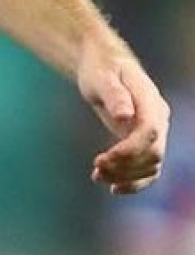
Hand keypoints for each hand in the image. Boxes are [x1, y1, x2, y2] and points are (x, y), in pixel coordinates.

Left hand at [79, 47, 169, 192]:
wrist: (105, 66)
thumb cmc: (101, 68)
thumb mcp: (102, 77)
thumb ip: (115, 95)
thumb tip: (125, 117)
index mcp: (150, 100)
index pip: (150, 132)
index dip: (129, 151)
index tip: (101, 160)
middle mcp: (159, 117)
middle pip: (153, 152)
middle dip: (125, 166)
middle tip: (95, 169)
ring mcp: (155, 130)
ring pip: (151, 164)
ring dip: (126, 176)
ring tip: (96, 176)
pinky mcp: (145, 141)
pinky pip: (149, 168)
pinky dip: (135, 181)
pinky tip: (114, 188)